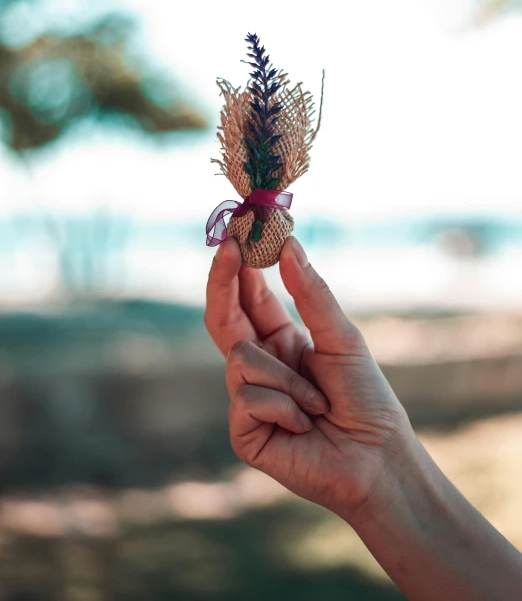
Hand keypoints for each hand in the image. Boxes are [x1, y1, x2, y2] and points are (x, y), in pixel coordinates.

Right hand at [205, 235, 411, 521]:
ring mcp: (248, 399)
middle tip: (229, 248)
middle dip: (223, 282)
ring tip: (317, 404)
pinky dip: (282, 407)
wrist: (378, 459)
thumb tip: (289, 244)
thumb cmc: (366, 398)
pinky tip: (302, 427)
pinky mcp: (244, 432)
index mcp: (282, 342)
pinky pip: (246, 398)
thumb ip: (311, 294)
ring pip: (240, 358)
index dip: (240, 268)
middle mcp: (261, 366)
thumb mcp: (341, 338)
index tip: (237, 234)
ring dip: (285, 377)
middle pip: (224, 318)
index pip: (250, 299)